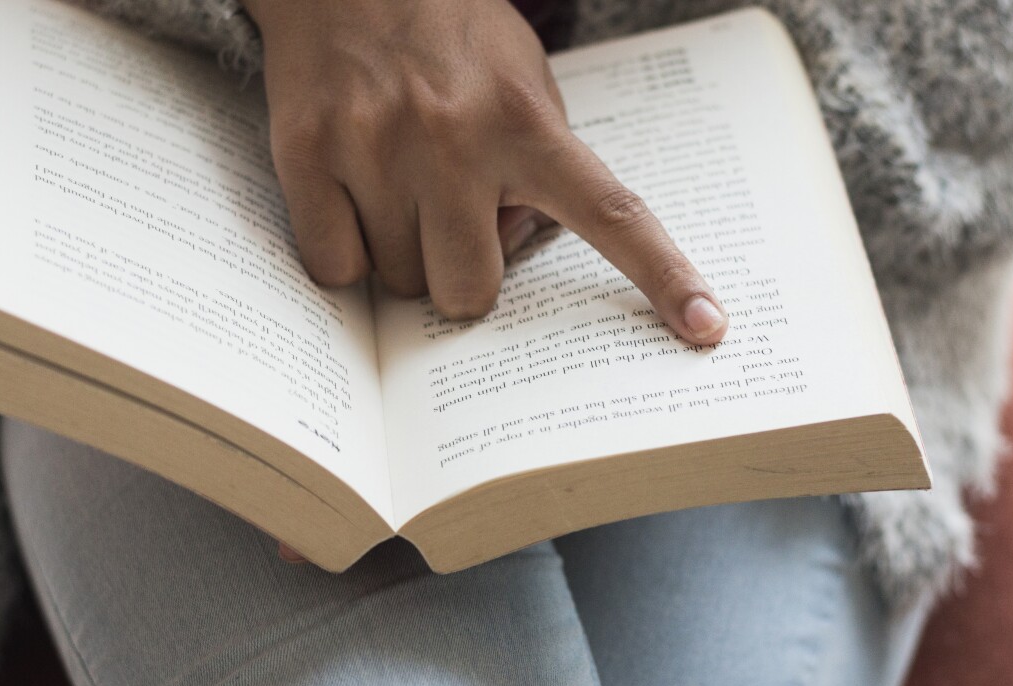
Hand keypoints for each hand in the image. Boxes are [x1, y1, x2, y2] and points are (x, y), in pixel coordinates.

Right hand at [243, 0, 728, 341]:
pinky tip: (350, 201)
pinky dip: (345, 254)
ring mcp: (374, 148)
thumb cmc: (445, 30)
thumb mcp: (521, 78)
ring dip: (402, 256)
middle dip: (461, 275)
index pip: (611, 213)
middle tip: (448, 223)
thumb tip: (515, 248)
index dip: (662, 277)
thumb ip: (537, 163)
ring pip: (398, 284)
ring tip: (395, 188)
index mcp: (525, 121)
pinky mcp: (305, 154)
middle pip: (469, 292)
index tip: (706, 329)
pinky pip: (335, 269)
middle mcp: (453, 138)